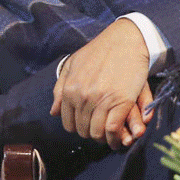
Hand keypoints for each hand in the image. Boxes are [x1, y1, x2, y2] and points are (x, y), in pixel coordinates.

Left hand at [50, 18, 150, 149]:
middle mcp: (83, 97)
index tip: (87, 125)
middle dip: (90, 133)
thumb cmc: (98, 51)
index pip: (68, 123)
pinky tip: (117, 138)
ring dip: (103, 138)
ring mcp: (101, 100)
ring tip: (108, 136)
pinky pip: (113, 129)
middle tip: (99, 129)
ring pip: (97, 133)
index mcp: (70, 89)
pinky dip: (115, 138)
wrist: (126, 41)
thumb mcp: (72, 64)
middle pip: (83, 130)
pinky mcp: (121, 102)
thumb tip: (53, 112)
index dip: (78, 127)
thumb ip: (60, 89)